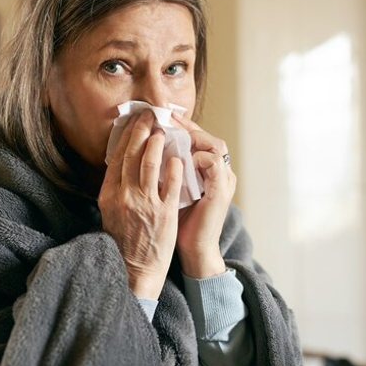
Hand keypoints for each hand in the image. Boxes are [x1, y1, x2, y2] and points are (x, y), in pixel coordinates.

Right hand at [99, 110, 182, 298]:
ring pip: (151, 164)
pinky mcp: (164, 213)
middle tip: (149, 116)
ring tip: (164, 131)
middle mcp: (125, 196)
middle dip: (142, 131)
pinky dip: (174, 167)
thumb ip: (115, 190)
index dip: (127, 136)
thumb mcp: (110, 213)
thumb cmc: (123, 241)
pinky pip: (171, 184)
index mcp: (109, 195)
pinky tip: (178, 157)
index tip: (134, 122)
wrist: (134, 269)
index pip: (117, 157)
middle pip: (132, 155)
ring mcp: (145, 203)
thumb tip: (120, 165)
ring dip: (158, 143)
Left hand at [172, 113, 235, 278]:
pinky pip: (214, 163)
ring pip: (214, 144)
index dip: (179, 126)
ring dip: (192, 136)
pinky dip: (197, 157)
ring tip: (170, 131)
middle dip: (184, 125)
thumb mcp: (171, 191)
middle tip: (163, 116)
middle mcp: (219, 172)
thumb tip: (142, 151)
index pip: (196, 139)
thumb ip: (165, 171)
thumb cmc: (180, 223)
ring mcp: (223, 180)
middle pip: (207, 136)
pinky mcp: (221, 191)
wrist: (194, 250)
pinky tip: (180, 157)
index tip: (157, 117)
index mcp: (207, 170)